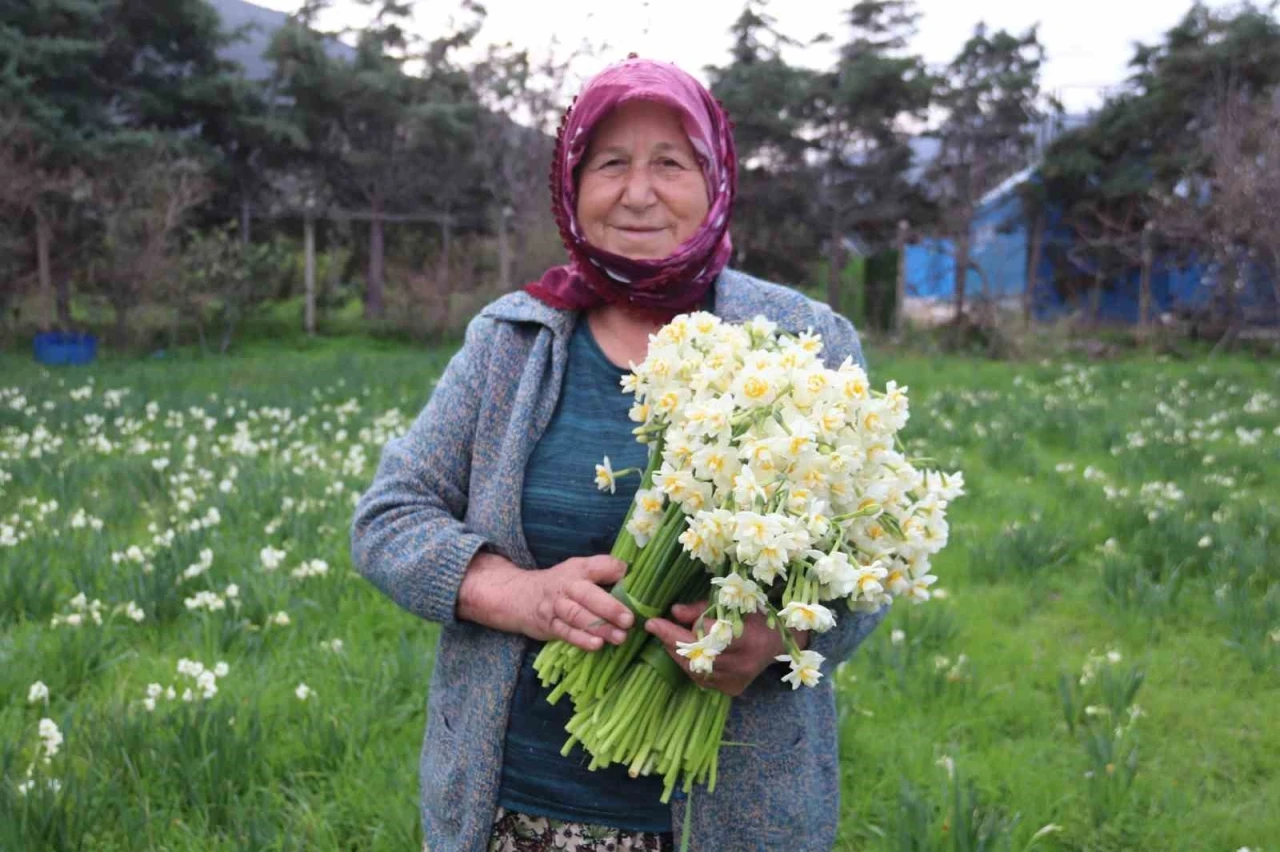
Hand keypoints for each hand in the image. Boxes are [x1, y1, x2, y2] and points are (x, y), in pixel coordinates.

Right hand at [520, 555, 636, 650]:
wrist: (520, 595)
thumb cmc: (561, 584)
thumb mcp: (580, 571)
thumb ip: (605, 573)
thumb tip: (635, 577)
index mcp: (579, 570)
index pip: (599, 565)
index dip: (615, 570)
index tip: (631, 578)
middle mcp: (567, 586)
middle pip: (588, 595)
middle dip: (609, 608)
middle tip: (629, 620)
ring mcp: (556, 606)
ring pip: (577, 616)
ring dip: (599, 627)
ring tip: (620, 637)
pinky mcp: (549, 625)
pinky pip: (565, 632)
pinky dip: (580, 639)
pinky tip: (596, 646)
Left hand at [644, 601, 808, 696]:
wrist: (779, 643)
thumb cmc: (758, 616)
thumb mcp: (735, 603)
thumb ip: (704, 608)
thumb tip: (674, 611)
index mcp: (749, 640)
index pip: (704, 638)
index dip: (676, 631)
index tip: (653, 622)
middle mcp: (742, 666)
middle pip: (696, 656)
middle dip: (671, 640)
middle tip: (654, 626)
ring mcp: (736, 681)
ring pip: (695, 670)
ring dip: (676, 652)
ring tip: (665, 635)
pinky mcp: (731, 689)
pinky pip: (701, 678)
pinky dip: (689, 663)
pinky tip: (681, 650)